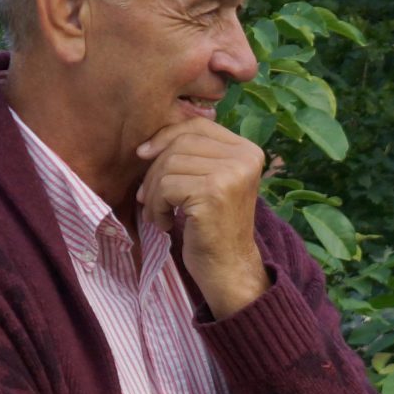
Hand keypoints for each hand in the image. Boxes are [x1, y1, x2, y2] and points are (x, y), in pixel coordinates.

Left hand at [137, 116, 269, 319]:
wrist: (228, 267)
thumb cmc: (214, 226)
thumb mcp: (212, 181)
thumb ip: (195, 155)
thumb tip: (147, 144)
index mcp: (248, 151)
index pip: (197, 126)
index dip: (166, 136)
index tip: (145, 155)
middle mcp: (245, 159)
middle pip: (180, 144)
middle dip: (155, 170)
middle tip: (148, 198)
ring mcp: (231, 175)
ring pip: (169, 165)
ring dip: (153, 193)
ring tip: (158, 213)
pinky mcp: (213, 192)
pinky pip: (165, 186)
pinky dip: (156, 206)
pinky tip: (164, 223)